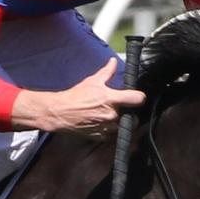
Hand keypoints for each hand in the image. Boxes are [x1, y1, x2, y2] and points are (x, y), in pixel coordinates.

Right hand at [12, 58, 144, 138]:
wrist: (61, 112)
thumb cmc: (76, 96)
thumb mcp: (93, 81)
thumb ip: (107, 72)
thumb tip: (113, 62)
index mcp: (112, 99)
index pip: (138, 99)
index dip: (139, 97)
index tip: (135, 97)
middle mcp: (112, 115)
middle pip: (132, 115)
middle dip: (127, 112)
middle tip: (119, 107)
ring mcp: (107, 127)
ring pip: (123, 126)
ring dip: (120, 122)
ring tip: (108, 115)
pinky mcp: (102, 136)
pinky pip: (113, 134)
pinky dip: (110, 130)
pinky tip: (102, 122)